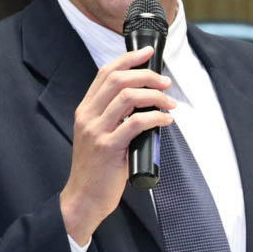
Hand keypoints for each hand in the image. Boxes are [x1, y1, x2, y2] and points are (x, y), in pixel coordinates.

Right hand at [60, 46, 175, 245]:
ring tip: (169, 104)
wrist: (83, 198)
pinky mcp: (108, 148)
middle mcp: (88, 116)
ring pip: (128, 97)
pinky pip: (136, 123)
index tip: (146, 53)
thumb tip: (143, 101)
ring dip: (155, 96)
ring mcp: (97, 131)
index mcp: (85, 110)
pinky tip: (165, 120)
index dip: (128, 59)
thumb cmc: (96, 169)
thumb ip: (112, 117)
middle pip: (118, 80)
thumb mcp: (97, 135)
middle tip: (165, 83)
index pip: (105, 73)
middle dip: (147, 75)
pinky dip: (156, 117)